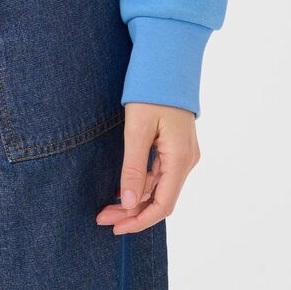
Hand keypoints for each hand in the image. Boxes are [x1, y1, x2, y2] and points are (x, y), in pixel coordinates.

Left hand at [95, 102, 200, 234]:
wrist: (167, 62)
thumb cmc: (151, 91)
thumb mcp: (137, 129)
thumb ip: (134, 168)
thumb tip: (129, 204)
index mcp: (180, 159)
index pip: (163, 205)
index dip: (139, 221)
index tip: (115, 227)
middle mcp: (187, 161)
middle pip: (161, 200)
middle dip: (132, 213)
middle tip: (103, 218)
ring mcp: (184, 154)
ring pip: (160, 188)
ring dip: (136, 200)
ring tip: (108, 207)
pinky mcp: (177, 147)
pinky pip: (161, 175)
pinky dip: (143, 185)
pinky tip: (124, 189)